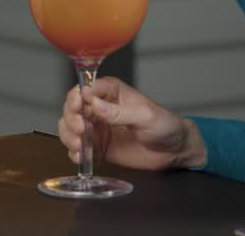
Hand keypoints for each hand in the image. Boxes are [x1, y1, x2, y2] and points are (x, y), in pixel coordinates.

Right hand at [57, 77, 206, 170]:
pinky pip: (78, 148)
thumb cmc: (165, 125)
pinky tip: (81, 156)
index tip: (78, 106)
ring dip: (69, 135)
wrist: (174, 151)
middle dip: (71, 117)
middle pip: (72, 107)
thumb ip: (119, 112)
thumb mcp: (145, 115)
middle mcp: (100, 108)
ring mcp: (97, 128)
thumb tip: (95, 105)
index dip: (77, 96)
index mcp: (111, 92)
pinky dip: (74, 152)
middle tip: (80, 128)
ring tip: (79, 145)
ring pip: (70, 127)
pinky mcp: (98, 147)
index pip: (86, 88)